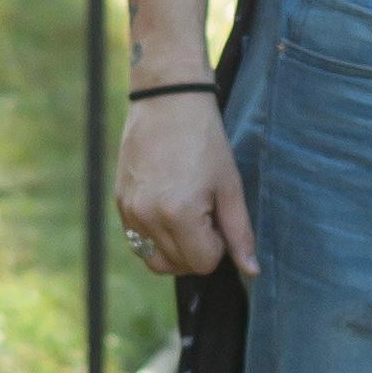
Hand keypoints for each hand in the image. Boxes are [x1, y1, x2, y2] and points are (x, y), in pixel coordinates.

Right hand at [115, 93, 256, 279]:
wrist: (167, 101)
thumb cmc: (205, 140)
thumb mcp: (229, 186)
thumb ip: (239, 233)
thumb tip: (251, 271)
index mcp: (179, 215)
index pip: (202, 264)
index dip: (217, 246)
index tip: (218, 216)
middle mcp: (148, 218)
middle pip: (178, 265)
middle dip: (197, 249)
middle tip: (205, 212)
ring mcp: (129, 211)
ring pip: (154, 259)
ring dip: (175, 248)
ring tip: (188, 214)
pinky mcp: (119, 202)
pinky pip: (137, 240)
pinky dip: (156, 236)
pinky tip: (169, 207)